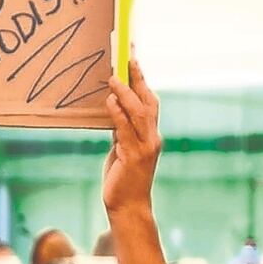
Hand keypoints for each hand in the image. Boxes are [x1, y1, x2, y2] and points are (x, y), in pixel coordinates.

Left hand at [103, 58, 160, 212]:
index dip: (141, 78)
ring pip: (138, 113)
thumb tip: (114, 110)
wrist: (128, 207)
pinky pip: (125, 130)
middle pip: (148, 101)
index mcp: (151, 134)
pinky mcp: (134, 156)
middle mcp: (152, 137)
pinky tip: (110, 101)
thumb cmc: (123, 179)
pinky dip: (117, 113)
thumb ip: (121, 130)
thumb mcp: (122, 149)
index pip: (149, 100)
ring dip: (126, 93)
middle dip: (138, 77)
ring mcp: (145, 147)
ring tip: (113, 77)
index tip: (133, 58)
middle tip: (128, 56)